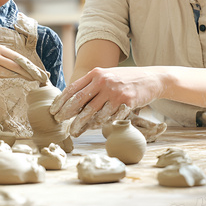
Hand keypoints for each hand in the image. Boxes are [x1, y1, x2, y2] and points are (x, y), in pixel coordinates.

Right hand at [0, 45, 34, 86]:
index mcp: (1, 48)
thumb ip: (12, 64)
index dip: (29, 63)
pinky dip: (16, 76)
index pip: (18, 56)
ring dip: (25, 74)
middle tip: (39, 75)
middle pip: (17, 61)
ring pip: (13, 67)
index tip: (38, 70)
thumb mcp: (1, 64)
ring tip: (33, 78)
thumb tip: (29, 70)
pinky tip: (23, 78)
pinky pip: (7, 73)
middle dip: (29, 69)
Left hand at [49, 66, 163, 136]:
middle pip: (80, 101)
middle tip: (59, 122)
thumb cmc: (125, 79)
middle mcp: (104, 82)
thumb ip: (92, 84)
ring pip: (92, 112)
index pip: (73, 88)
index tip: (53, 111)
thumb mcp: (107, 75)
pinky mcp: (126, 103)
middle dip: (67, 113)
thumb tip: (72, 100)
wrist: (151, 79)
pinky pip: (108, 117)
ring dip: (81, 124)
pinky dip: (100, 124)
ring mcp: (115, 92)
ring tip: (74, 131)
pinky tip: (93, 128)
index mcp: (96, 73)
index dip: (61, 100)